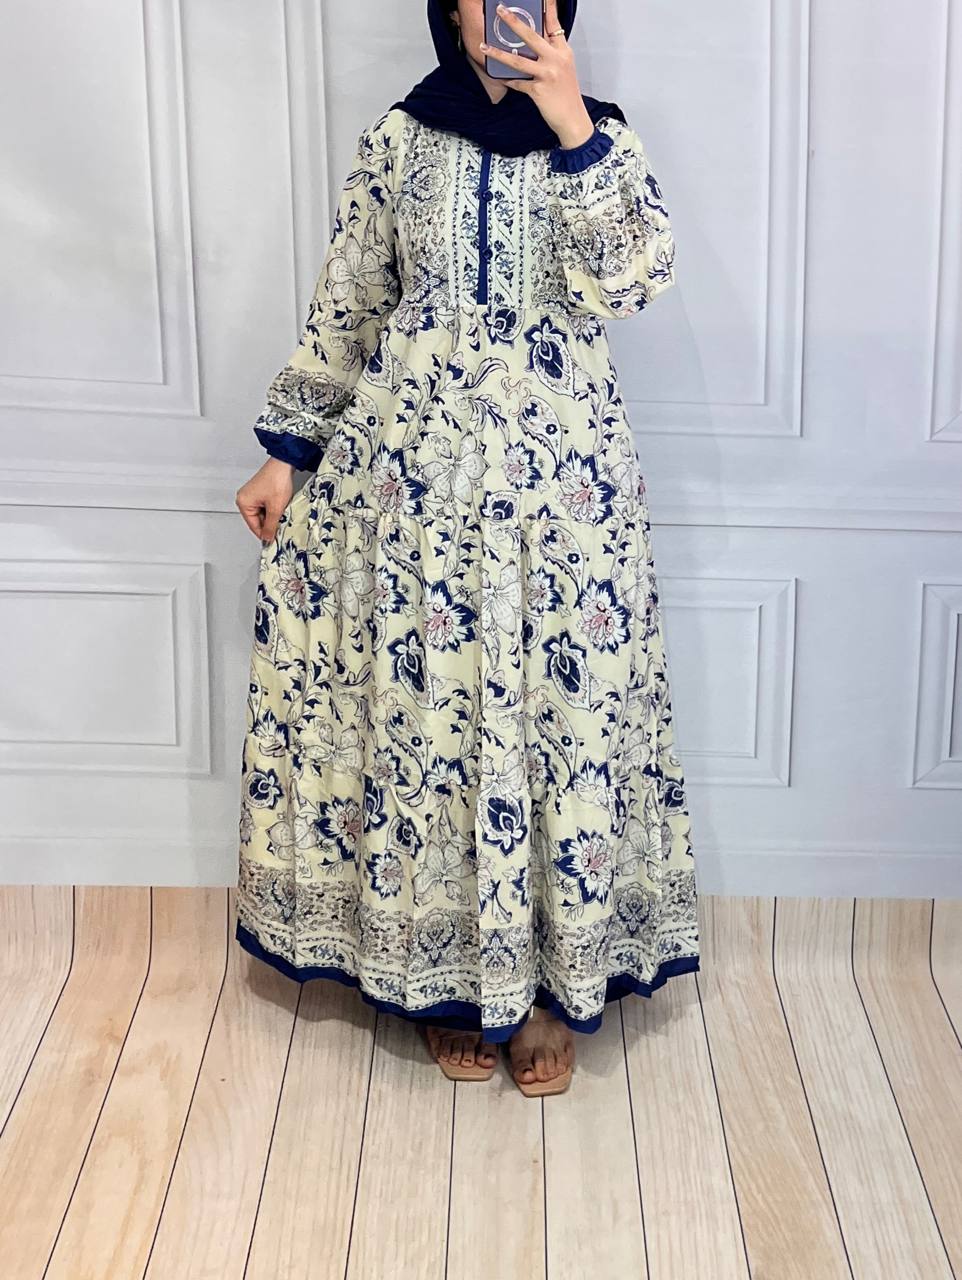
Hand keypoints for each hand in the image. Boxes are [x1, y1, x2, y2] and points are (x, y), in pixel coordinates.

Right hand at [235, 456, 294, 542]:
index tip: (273, 540)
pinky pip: (265, 506)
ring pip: (263, 514)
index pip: (253, 526)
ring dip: (273, 515)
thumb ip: (270, 526)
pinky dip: (273, 509)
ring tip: (281, 511)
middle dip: (270, 523)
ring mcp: (251, 495)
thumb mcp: (275, 508)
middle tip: (281, 524)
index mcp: (243, 503)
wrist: (284, 464)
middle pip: (257, 520)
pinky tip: (280, 505)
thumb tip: (267, 538)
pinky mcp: (259, 492)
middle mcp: (244, 498)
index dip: (265, 534)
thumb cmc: (277, 480)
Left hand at [481, 0, 594, 148]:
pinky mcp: (538, 90)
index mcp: (563, 52)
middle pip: (532, 36)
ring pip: (518, 60)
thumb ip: (552, 53)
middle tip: (501, 10)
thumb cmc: (568, 95)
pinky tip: (500, 78)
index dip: (547, 8)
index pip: (554, 25)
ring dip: (499, 53)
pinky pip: (518, 83)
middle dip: (514, 21)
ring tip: (485, 47)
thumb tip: (534, 43)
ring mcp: (547, 74)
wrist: (573, 119)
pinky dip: (508, 81)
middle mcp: (556, 60)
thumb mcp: (564, 69)